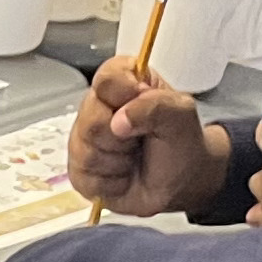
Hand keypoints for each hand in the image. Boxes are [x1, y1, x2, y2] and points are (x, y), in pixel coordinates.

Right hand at [69, 54, 230, 216]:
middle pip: (91, 118)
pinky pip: (83, 177)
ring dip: (116, 162)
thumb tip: (118, 121)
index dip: (122, 91)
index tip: (140, 103)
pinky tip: (123, 177)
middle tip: (139, 140)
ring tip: (133, 159)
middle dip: (120, 138)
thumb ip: (156, 106)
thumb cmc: (180, 145)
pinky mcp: (79, 170)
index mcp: (125, 84)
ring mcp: (85, 140)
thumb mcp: (181, 116)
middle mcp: (99, 108)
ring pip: (84, 151)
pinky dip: (110, 183)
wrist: (179, 185)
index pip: (107, 76)